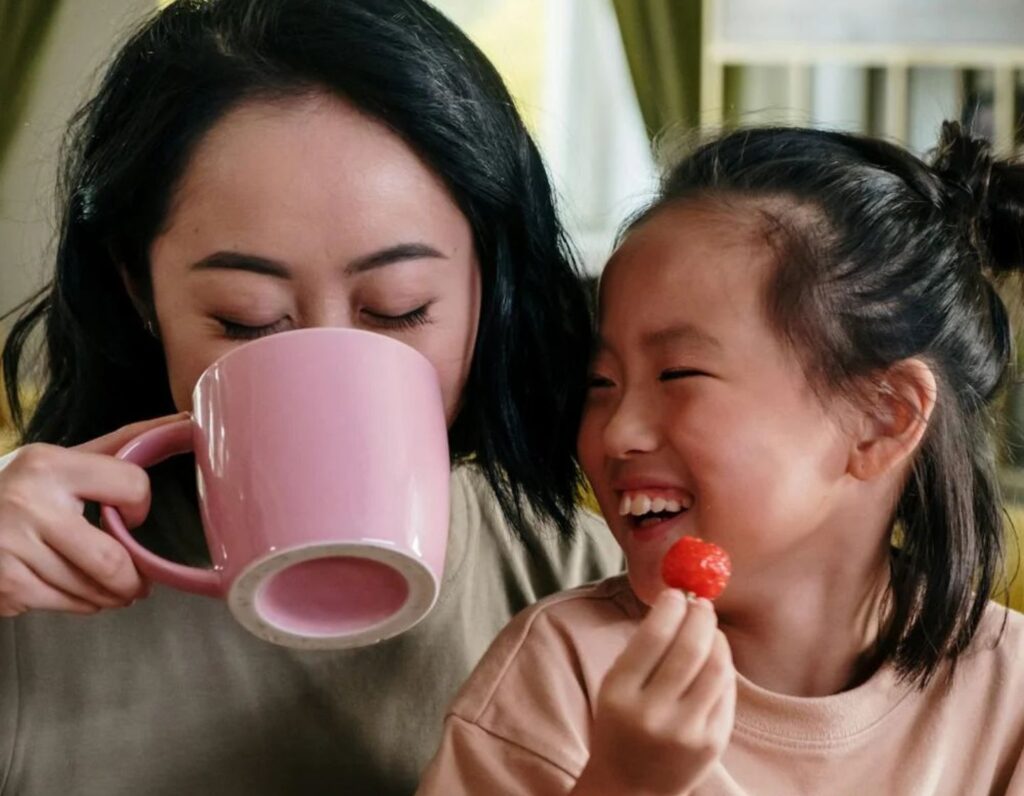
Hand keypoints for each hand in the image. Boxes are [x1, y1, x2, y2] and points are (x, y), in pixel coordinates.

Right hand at [0, 413, 186, 616]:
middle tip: (141, 581)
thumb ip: (123, 444)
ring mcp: (12, 549)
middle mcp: (29, 505)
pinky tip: (81, 591)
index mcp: (51, 465)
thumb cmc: (23, 486)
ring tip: (114, 588)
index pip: (132, 487)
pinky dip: (83, 604)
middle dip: (135, 579)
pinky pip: (65, 604)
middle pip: (112, 560)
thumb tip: (186, 422)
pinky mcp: (5, 586)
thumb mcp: (63, 458)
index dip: (140, 506)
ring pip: (91, 589)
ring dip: (112, 595)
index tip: (132, 515)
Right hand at [572, 590, 735, 795]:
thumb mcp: (615, 687)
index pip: (652, 638)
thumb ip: (643, 649)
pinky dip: (723, 666)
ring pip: (717, 669)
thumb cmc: (621, 724)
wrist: (631, 787)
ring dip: (716, 638)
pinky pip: (726, 692)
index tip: (677, 592)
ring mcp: (686, 733)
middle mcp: (652, 715)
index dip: (670, 608)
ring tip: (709, 628)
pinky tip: (714, 658)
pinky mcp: (712, 744)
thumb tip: (680, 601)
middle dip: (700, 617)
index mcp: (619, 695)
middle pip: (690, 650)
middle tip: (701, 603)